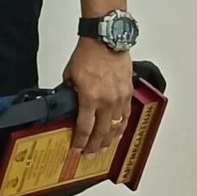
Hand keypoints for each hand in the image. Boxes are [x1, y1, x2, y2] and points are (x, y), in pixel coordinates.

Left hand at [64, 39, 133, 158]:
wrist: (105, 41)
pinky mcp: (128, 93)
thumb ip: (70, 91)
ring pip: (116, 127)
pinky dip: (121, 127)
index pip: (84, 127)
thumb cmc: (87, 54)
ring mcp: (119, 99)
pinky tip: (117, 133)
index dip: (80, 141)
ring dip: (109, 140)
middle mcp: (106, 102)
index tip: (76, 148)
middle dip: (94, 146)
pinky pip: (126, 116)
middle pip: (101, 132)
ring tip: (103, 148)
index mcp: (89, 98)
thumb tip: (68, 102)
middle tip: (89, 154)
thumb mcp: (69, 75)